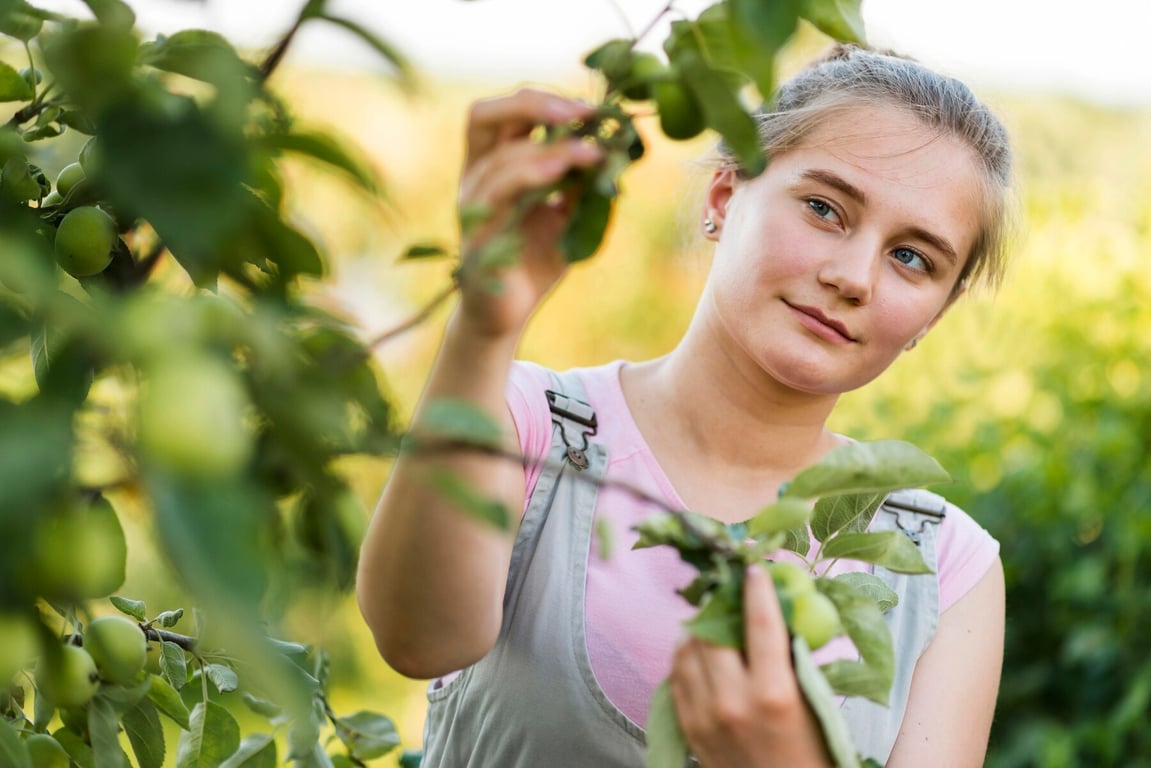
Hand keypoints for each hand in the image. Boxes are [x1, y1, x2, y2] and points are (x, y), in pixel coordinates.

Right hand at [455, 88, 603, 337]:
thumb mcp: (567, 212)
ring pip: (500, 155)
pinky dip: (533, 173)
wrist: (508, 314)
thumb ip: (581, 180)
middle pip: (484, 114)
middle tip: (582, 111)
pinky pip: (498, 192)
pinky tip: (564, 170)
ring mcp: (472, 204)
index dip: (544, 99)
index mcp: (493, 164)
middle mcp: (475, 177)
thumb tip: (616, 146)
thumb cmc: (534, 260)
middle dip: (535, 103)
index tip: (592, 108)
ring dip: (550, 147)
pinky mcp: (477, 233)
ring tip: (592, 151)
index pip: (506, 111)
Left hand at [669, 566, 832, 767]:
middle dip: (720, 606)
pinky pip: (676, 675)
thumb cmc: (809, 752)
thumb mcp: (812, 703)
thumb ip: (793, 657)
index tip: (753, 567)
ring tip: (713, 620)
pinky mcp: (689, 727)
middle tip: (728, 592)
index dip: (756, 589)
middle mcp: (733, 702)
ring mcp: (705, 716)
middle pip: (713, 632)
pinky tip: (699, 650)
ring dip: (699, 630)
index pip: (759, 624)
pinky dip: (686, 656)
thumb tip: (779, 607)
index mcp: (774, 694)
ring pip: (687, 650)